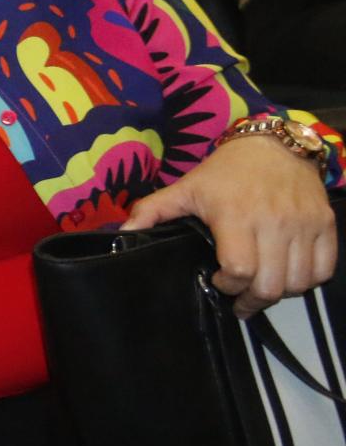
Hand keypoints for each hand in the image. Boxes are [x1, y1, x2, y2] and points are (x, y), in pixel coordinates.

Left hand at [124, 134, 335, 317]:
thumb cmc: (225, 172)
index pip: (239, 270)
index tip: (216, 282)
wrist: (273, 145)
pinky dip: (308, 280)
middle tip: (239, 298)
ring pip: (299, 282)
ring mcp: (304, 224)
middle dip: (251, 299)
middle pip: (270, 285)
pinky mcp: (325, 224)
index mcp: (236, 215)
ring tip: (262, 286)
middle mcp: (274, 222)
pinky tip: (288, 275)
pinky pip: (324, 269)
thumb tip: (121, 236)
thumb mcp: (185, 188)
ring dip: (279, 293)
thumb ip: (151, 212)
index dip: (227, 286)